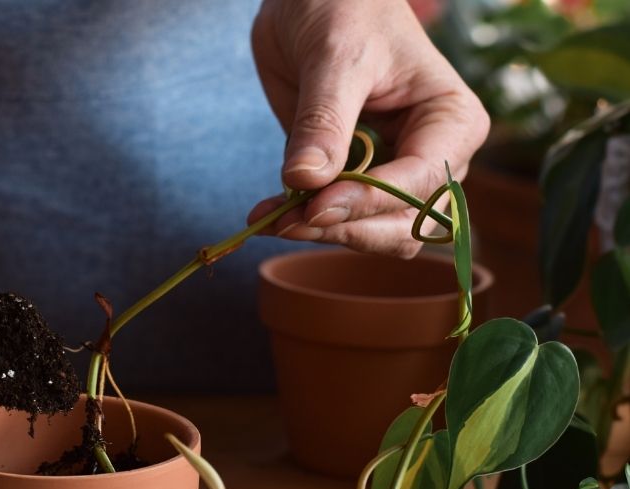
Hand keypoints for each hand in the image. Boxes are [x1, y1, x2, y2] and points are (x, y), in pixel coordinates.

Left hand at [248, 0, 488, 256]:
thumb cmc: (344, 5)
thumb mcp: (335, 55)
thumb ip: (324, 120)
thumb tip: (306, 181)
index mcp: (452, 122)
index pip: (422, 182)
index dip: (369, 202)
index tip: (315, 206)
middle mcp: (432, 157)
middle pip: (403, 224)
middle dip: (347, 229)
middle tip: (289, 222)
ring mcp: (394, 175)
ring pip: (372, 233)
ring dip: (322, 234)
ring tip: (274, 219)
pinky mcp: (354, 181)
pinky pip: (336, 220)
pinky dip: (303, 225)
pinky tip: (268, 214)